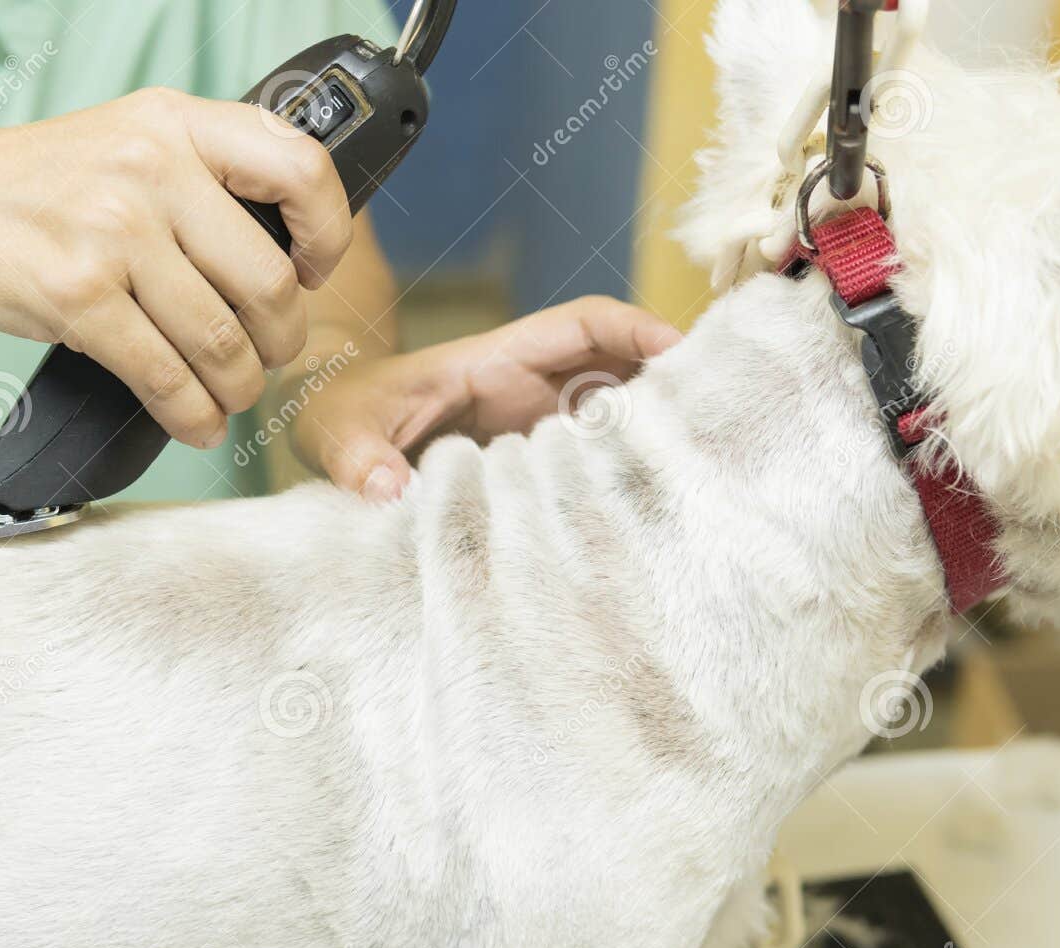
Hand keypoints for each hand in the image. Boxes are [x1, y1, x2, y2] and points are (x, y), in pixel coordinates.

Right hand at [0, 89, 354, 448]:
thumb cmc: (30, 188)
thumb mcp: (125, 144)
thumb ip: (203, 180)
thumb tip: (288, 255)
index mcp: (176, 122)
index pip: (301, 168)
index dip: (327, 235)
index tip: (313, 273)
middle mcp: (152, 167)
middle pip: (268, 282)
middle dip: (281, 342)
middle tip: (268, 359)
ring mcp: (113, 230)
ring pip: (223, 341)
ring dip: (239, 388)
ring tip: (230, 397)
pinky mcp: (77, 294)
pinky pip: (166, 376)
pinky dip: (191, 415)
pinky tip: (194, 423)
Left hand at [290, 297, 681, 498]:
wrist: (331, 436)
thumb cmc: (338, 412)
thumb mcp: (337, 430)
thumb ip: (358, 455)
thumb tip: (387, 490)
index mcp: (495, 360)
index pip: (583, 325)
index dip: (637, 328)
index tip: (684, 353)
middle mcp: (529, 388)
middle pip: (622, 369)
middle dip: (673, 385)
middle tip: (728, 421)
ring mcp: (536, 428)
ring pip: (617, 416)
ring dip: (656, 435)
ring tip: (705, 470)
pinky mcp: (533, 467)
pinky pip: (592, 462)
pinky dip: (623, 475)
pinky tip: (652, 509)